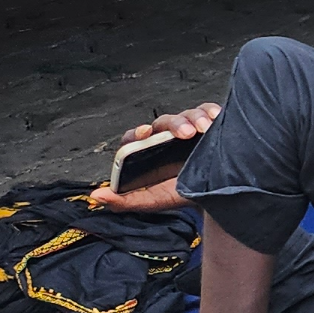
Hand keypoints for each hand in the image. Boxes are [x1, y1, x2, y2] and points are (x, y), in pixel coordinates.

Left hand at [91, 103, 220, 211]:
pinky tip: (216, 118)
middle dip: (176, 124)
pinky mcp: (209, 125)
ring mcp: (189, 130)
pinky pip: (207, 111)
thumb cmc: (183, 196)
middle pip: (164, 122)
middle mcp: (167, 138)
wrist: (217, 197)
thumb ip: (124, 201)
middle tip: (188, 134)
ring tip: (206, 129)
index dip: (137, 133)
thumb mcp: (154, 201)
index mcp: (148, 154)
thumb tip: (96, 196)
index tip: (144, 133)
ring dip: (196, 118)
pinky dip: (211, 111)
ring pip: (187, 114)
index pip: (135, 137)